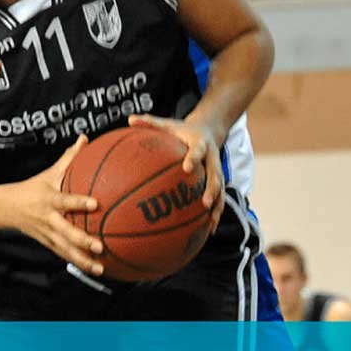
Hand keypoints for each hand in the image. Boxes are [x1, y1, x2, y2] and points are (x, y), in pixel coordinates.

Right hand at [1, 136, 102, 274]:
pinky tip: (97, 270)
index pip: (65, 200)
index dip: (79, 202)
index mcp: (49, 199)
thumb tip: (86, 137)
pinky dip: (80, 263)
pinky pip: (65, 255)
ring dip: (83, 260)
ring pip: (65, 249)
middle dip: (82, 240)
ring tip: (101, 268)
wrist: (7, 208)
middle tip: (100, 246)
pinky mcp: (48, 244)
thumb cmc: (34, 187)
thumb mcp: (50, 172)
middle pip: (65, 231)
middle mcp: (48, 219)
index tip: (95, 204)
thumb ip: (70, 157)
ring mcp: (47, 234)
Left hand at [128, 115, 223, 234]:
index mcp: (200, 143)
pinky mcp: (218, 181)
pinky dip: (214, 214)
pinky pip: (219, 199)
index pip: (198, 151)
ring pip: (221, 190)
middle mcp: (212, 158)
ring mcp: (217, 171)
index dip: (193, 159)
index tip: (187, 168)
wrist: (207, 131)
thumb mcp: (168, 124)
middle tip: (205, 203)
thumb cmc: (181, 131)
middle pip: (215, 175)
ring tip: (210, 223)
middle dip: (211, 189)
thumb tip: (129, 118)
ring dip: (217, 206)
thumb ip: (150, 122)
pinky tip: (208, 232)